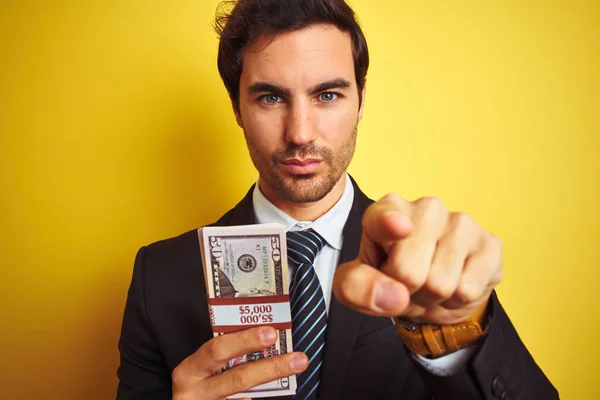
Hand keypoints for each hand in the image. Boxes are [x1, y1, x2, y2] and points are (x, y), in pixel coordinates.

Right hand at [172, 326, 307, 399]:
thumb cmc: (196, 386)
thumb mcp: (200, 370)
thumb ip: (223, 357)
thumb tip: (263, 338)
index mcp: (189, 371)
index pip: (216, 350)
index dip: (244, 340)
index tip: (271, 332)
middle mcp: (195, 392)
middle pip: (238, 378)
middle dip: (270, 367)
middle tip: (296, 358)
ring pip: (243, 397)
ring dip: (272, 384)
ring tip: (294, 371)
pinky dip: (255, 398)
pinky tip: (274, 393)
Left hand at [333, 194, 502, 324]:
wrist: (434, 289)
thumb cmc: (389, 278)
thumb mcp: (356, 285)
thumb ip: (357, 287)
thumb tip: (395, 295)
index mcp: (386, 211)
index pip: (384, 217)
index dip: (389, 224)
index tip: (398, 227)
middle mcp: (425, 207)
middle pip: (409, 271)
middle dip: (406, 291)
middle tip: (408, 283)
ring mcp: (461, 222)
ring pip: (440, 284)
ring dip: (432, 297)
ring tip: (430, 284)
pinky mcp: (490, 243)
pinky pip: (468, 289)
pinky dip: (457, 299)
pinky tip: (455, 282)